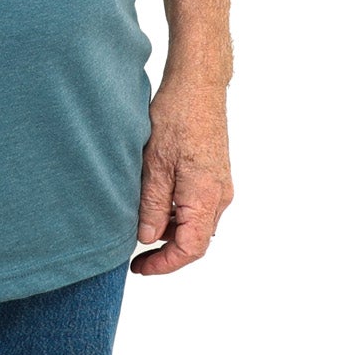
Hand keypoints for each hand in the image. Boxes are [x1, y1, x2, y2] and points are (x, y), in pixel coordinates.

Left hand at [129, 83, 232, 274]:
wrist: (198, 86)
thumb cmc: (177, 117)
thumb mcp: (155, 163)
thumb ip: (152, 205)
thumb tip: (148, 239)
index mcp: (205, 198)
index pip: (190, 249)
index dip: (164, 264)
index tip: (140, 267)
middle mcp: (219, 196)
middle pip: (195, 240)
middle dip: (166, 250)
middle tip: (136, 253)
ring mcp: (219, 185)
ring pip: (196, 223)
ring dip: (171, 230)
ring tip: (140, 223)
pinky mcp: (214, 174)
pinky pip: (198, 205)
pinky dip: (177, 212)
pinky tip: (155, 200)